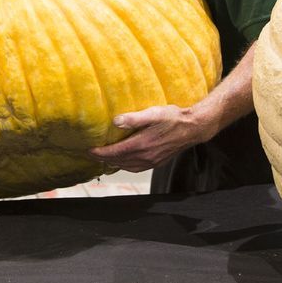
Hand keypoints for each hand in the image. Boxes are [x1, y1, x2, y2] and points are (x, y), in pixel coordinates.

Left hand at [89, 104, 213, 172]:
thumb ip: (134, 118)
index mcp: (141, 145)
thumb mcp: (153, 113)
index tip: (88, 150)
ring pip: (127, 167)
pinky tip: (124, 161)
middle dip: (104, 159)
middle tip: (91, 154)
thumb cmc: (173, 118)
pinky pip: (136, 168)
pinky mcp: (157, 162)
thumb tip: (116, 121)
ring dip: (114, 163)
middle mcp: (145, 156)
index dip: (100, 153)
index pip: (115, 152)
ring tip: (104, 158)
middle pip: (119, 161)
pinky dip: (126, 166)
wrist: (193, 128)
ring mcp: (151, 161)